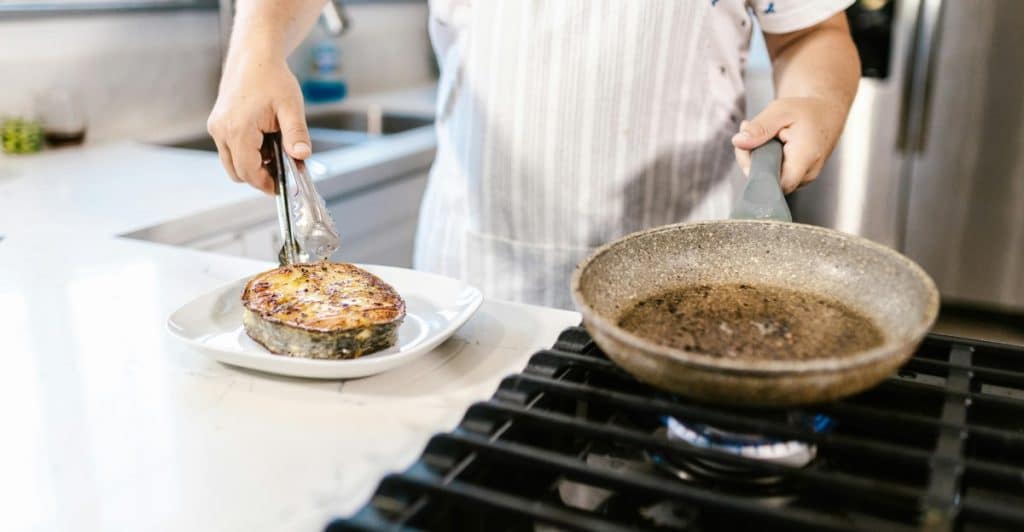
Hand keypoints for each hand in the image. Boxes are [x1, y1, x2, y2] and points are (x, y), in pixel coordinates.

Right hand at [207, 53, 310, 193]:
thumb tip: (302, 156)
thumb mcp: (291, 107)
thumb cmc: (272, 78)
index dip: (266, 184)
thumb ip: (296, 133)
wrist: (254, 57)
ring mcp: (216, 127)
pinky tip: (265, 140)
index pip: (249, 172)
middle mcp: (221, 131)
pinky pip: (230, 150)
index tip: (282, 187)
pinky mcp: (217, 124)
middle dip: (261, 176)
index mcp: (238, 129)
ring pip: (232, 163)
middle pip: (238, 172)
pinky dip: (246, 153)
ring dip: (253, 165)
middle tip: (283, 169)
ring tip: (275, 150)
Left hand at [731, 97, 846, 193]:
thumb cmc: (806, 112)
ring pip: (770, 180)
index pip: (777, 185)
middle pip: (769, 182)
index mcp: (806, 157)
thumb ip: (760, 127)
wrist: (826, 115)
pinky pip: (774, 177)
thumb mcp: (781, 110)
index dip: (756, 173)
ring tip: (763, 137)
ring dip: (758, 160)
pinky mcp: (796, 179)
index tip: (749, 150)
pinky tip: (768, 146)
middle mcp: (807, 174)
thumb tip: (738, 141)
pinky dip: (765, 162)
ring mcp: (803, 179)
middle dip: (752, 161)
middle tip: (751, 135)